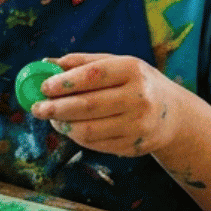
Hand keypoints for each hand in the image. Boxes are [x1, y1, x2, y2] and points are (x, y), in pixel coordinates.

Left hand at [29, 53, 181, 158]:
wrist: (173, 115)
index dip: (65, 82)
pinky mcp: (133, 146)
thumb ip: (83, 63)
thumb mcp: (118, 64)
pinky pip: (95, 144)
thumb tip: (46, 64)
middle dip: (56, 108)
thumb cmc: (137, 83)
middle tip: (36, 108)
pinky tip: (70, 128)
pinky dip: (77, 136)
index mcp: (133, 70)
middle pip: (88, 105)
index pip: (94, 75)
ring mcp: (137, 125)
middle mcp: (139, 97)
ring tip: (53, 118)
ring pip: (89, 130)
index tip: (43, 87)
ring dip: (63, 125)